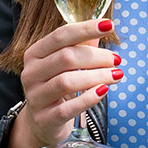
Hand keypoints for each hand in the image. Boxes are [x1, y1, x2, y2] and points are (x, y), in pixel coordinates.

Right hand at [12, 17, 121, 147]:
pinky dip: (88, 98)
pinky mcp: (45, 119)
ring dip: (97, 76)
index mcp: (34, 54)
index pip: (60, 35)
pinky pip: (68, 108)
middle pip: (65, 58)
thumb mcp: (65, 66)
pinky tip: (104, 91)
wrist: (42, 123)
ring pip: (67, 82)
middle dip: (96, 57)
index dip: (86, 29)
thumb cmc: (57, 88)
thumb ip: (82, 46)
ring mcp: (35, 97)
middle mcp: (31, 73)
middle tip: (116, 60)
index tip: (109, 25)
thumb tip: (104, 26)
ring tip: (116, 75)